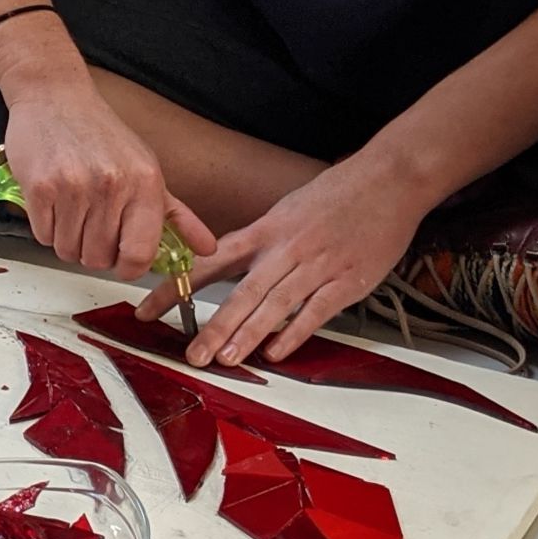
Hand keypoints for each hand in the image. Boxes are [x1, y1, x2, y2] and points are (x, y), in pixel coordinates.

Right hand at [0, 65, 216, 282]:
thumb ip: (177, 215)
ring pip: (68, 250)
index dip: (129, 267)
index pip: (140, 253)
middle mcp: (112, 186)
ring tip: (72, 210)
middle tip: (92, 225)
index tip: (123, 262)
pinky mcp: (41, 188)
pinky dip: (46, 227)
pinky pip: (43, 236)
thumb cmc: (101, 134)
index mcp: (145, 183)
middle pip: (98, 258)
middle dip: (93, 251)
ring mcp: (74, 187)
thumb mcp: (148, 169)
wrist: (55, 97)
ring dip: (68, 240)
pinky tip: (54, 202)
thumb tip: (207, 248)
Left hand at [182, 149, 431, 369]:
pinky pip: (316, 311)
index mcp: (266, 230)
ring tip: (225, 359)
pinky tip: (277, 353)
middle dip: (213, 325)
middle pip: (241, 291)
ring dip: (248, 334)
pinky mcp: (347, 280)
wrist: (389, 179)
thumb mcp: (288, 210)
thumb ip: (261, 240)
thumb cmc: (339, 194)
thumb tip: (228, 264)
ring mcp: (317, 265)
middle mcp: (285, 249)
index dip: (177, 285)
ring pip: (275, 304)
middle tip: (191, 354)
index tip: (148, 308)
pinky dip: (295, 333)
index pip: (210, 261)